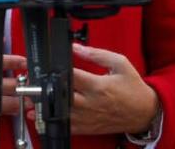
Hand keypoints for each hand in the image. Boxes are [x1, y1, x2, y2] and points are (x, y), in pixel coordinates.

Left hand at [26, 43, 158, 135]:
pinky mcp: (88, 127)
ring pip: (61, 113)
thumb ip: (96, 54)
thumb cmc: (133, 87)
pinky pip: (68, 127)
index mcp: (98, 86)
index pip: (71, 77)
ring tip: (30, 100)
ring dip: (44, 107)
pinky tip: (40, 116)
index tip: (45, 65)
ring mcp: (89, 117)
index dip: (56, 70)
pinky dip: (53, 122)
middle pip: (62, 96)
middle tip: (31, 83)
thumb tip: (76, 47)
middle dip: (46, 90)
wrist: (144, 112)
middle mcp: (91, 103)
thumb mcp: (120, 63)